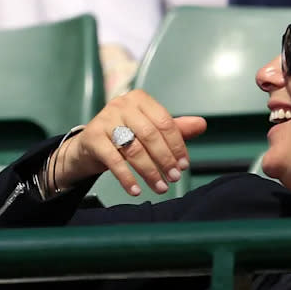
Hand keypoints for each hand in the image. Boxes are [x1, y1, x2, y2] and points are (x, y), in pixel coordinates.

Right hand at [49, 90, 206, 195]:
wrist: (88, 146)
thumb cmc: (123, 136)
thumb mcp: (149, 130)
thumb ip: (174, 128)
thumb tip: (202, 124)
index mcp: (139, 99)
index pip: (164, 122)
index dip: (177, 145)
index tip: (183, 165)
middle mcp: (121, 105)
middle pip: (150, 135)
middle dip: (165, 160)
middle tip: (174, 178)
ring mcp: (105, 120)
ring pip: (134, 149)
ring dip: (150, 172)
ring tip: (160, 187)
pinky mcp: (92, 137)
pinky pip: (114, 161)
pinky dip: (127, 178)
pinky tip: (136, 190)